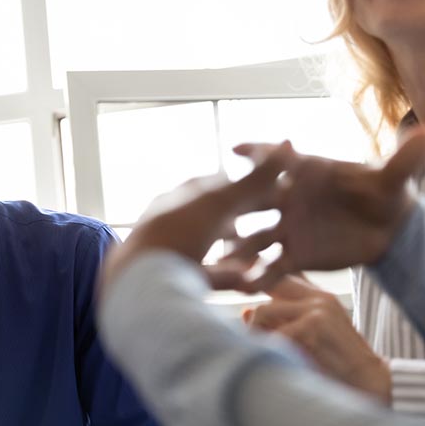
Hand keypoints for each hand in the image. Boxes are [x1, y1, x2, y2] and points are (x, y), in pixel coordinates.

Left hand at [99, 144, 291, 297]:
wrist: (137, 282)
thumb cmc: (176, 234)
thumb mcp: (219, 203)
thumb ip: (254, 179)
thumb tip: (288, 143)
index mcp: (178, 197)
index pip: (216, 184)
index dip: (246, 184)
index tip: (275, 187)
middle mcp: (172, 222)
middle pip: (214, 217)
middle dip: (241, 218)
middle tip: (274, 222)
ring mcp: (172, 252)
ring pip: (210, 248)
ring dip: (236, 250)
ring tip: (262, 254)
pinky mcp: (175, 282)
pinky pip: (208, 276)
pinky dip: (228, 276)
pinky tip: (248, 281)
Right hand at [223, 131, 424, 290]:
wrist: (388, 231)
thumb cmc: (385, 195)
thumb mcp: (394, 179)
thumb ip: (404, 160)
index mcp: (306, 173)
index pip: (278, 161)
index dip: (260, 153)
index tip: (237, 149)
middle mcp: (288, 199)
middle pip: (255, 200)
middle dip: (235, 205)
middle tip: (214, 208)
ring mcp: (286, 229)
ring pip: (255, 238)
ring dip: (239, 249)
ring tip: (224, 260)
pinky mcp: (292, 256)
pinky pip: (271, 267)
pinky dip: (259, 277)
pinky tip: (245, 288)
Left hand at [243, 275, 390, 402]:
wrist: (368, 383)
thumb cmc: (335, 366)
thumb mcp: (305, 340)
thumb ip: (279, 323)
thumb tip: (245, 312)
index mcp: (319, 297)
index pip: (277, 281)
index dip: (255, 290)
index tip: (244, 311)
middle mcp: (319, 298)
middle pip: (265, 293)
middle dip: (253, 320)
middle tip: (253, 342)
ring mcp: (318, 309)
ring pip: (262, 311)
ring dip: (256, 334)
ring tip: (267, 354)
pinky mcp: (315, 324)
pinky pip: (274, 334)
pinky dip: (270, 350)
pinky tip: (281, 362)